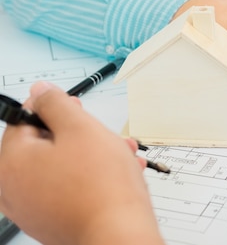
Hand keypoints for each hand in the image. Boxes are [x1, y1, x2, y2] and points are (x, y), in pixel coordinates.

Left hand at [0, 82, 163, 244]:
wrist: (118, 233)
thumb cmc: (101, 186)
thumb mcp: (80, 127)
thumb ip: (56, 103)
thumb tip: (40, 91)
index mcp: (10, 162)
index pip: (25, 118)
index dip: (55, 108)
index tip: (76, 109)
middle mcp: (12, 188)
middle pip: (45, 144)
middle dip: (79, 134)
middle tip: (104, 135)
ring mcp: (32, 208)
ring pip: (60, 167)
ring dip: (91, 155)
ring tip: (120, 155)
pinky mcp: (51, 221)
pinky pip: (67, 189)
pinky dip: (89, 178)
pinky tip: (116, 176)